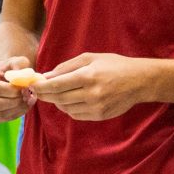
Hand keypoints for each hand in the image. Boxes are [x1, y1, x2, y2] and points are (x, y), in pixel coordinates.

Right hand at [0, 56, 35, 121]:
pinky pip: (2, 119)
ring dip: (18, 109)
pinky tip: (24, 106)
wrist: (1, 78)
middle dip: (15, 101)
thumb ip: (19, 65)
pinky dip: (16, 114)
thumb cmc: (7, 69)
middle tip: (29, 96)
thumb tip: (23, 77)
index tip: (26, 88)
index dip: (12, 91)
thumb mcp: (14, 62)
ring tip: (30, 100)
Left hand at [32, 52, 156, 121]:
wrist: (139, 81)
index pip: (57, 85)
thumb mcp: (91, 58)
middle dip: (46, 95)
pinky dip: (68, 108)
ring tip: (56, 94)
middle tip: (39, 91)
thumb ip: (67, 66)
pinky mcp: (100, 116)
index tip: (33, 86)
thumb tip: (47, 76)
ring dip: (57, 101)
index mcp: (88, 76)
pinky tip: (70, 100)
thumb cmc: (114, 65)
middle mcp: (91, 94)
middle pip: (59, 98)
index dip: (42, 87)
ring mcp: (96, 107)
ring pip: (66, 108)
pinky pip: (76, 115)